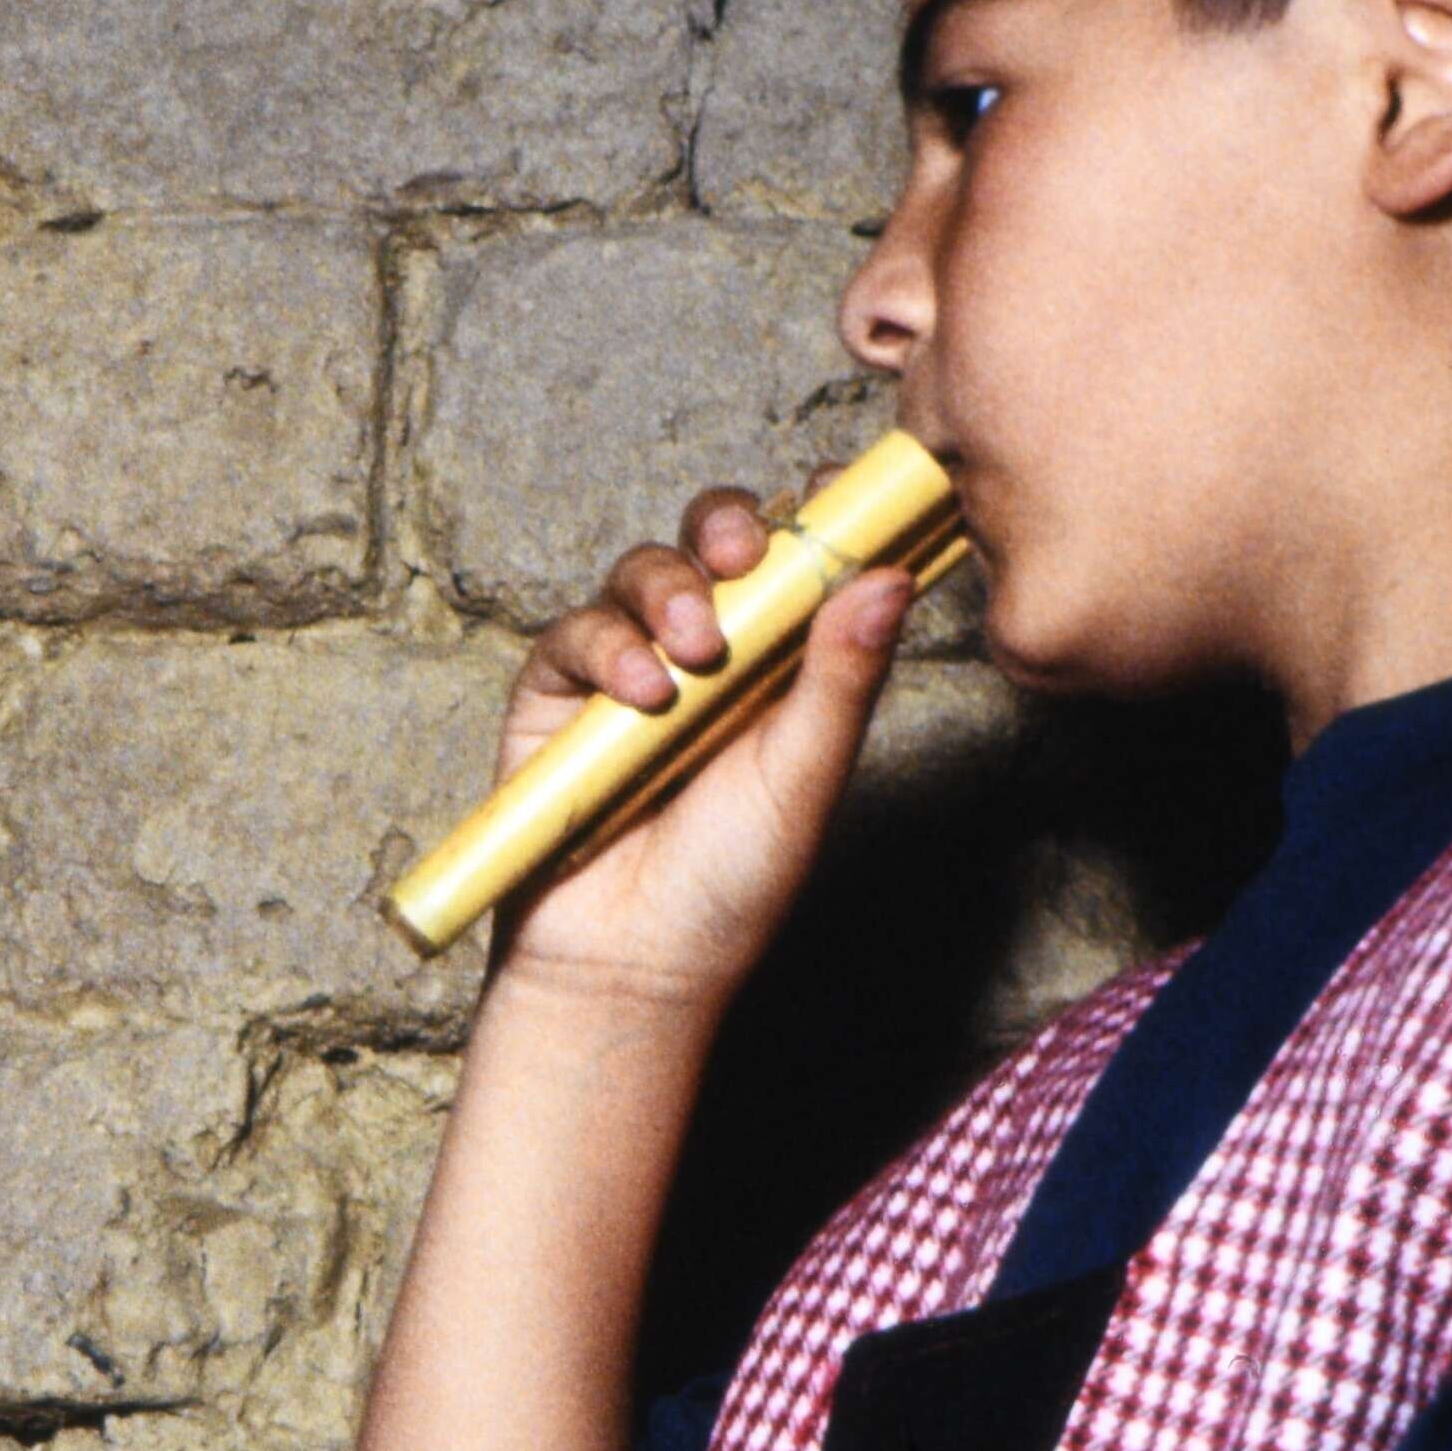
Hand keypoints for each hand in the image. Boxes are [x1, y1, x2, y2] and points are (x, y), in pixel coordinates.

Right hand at [485, 489, 925, 1018]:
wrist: (630, 964)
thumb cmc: (729, 886)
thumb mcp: (804, 777)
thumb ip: (841, 678)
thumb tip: (892, 577)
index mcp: (785, 664)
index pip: (802, 560)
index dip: (820, 514)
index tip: (842, 486)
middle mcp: (710, 653)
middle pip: (715, 540)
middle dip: (728, 527)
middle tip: (741, 554)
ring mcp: (631, 667)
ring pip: (644, 571)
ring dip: (669, 593)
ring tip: (692, 655)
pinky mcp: (559, 696)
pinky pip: (575, 631)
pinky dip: (608, 647)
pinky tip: (639, 695)